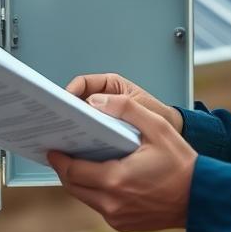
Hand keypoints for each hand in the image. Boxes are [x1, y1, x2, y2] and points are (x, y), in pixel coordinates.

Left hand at [48, 95, 196, 231]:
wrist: (203, 199)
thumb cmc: (182, 163)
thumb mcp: (157, 127)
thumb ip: (126, 109)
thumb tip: (95, 102)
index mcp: (115, 179)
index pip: (72, 170)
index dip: (59, 159)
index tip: (52, 147)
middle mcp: (111, 203)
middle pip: (74, 186)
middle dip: (65, 169)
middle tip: (62, 152)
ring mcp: (117, 217)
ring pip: (86, 198)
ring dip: (80, 181)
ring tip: (80, 162)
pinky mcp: (124, 225)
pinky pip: (101, 207)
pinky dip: (97, 193)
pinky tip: (104, 177)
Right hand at [66, 73, 183, 133]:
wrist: (172, 131)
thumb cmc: (158, 114)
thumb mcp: (139, 107)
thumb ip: (120, 104)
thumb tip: (92, 104)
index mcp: (111, 85)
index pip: (83, 83)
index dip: (70, 92)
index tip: (64, 104)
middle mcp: (104, 98)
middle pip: (77, 100)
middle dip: (67, 110)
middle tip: (58, 121)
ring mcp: (103, 114)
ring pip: (80, 117)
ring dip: (72, 125)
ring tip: (63, 136)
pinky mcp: (103, 129)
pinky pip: (87, 130)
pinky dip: (81, 137)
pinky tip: (77, 148)